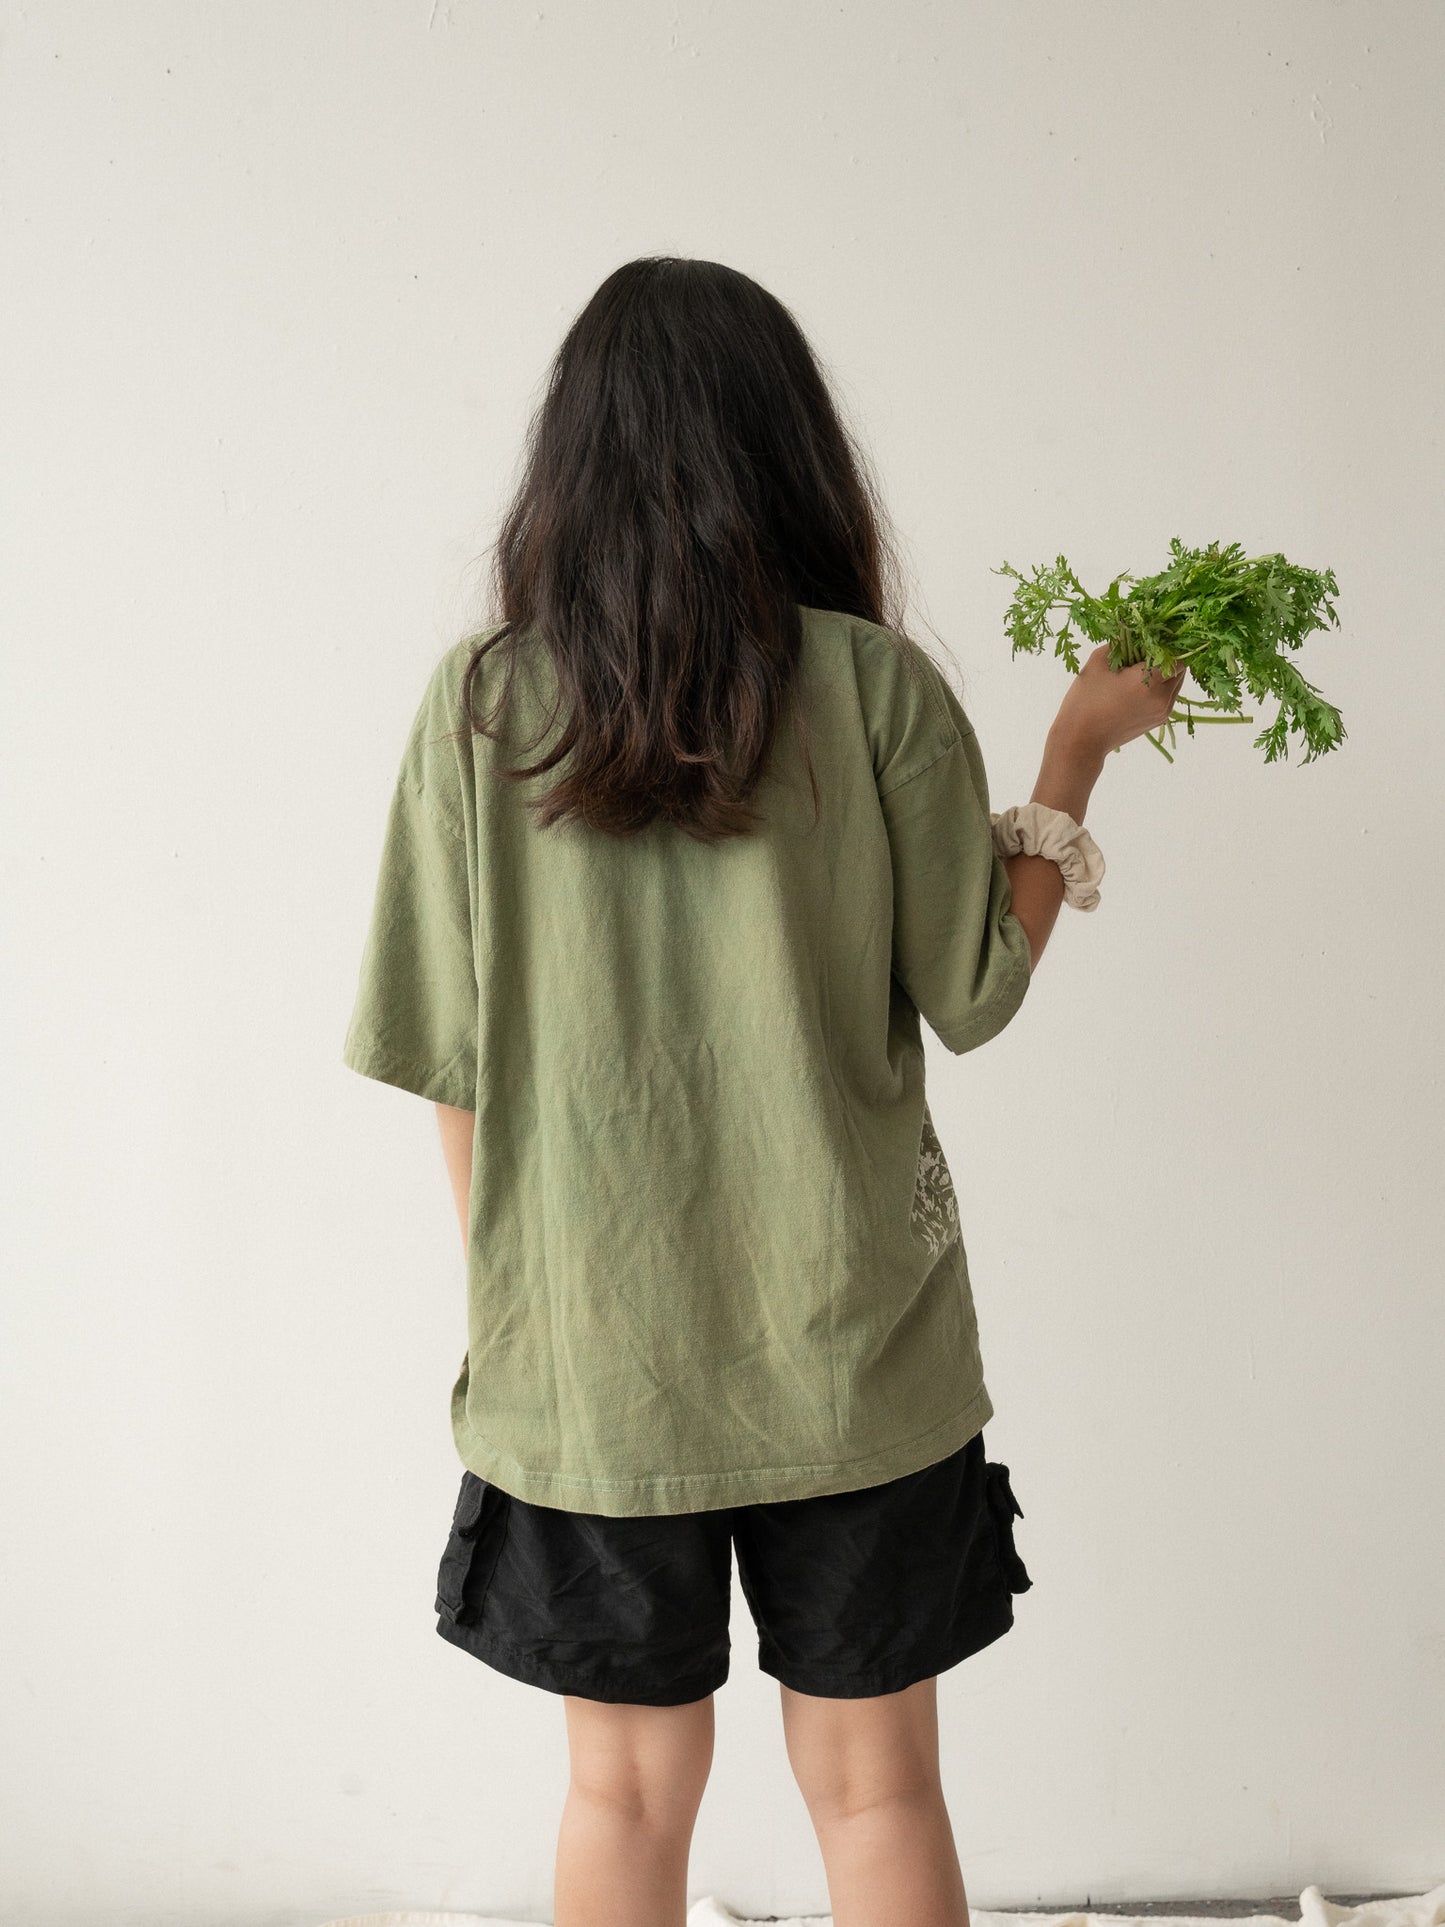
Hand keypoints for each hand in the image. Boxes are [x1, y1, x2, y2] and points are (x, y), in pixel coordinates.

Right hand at [1051, 643, 1187, 761]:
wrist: (1081, 739)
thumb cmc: (1085, 700)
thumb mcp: (1099, 662)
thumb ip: (1121, 643)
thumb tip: (1137, 631)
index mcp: (1148, 681)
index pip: (1177, 654)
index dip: (1170, 643)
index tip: (1156, 636)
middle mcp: (1162, 697)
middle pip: (1181, 668)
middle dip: (1167, 655)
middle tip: (1147, 649)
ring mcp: (1163, 710)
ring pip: (1177, 682)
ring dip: (1165, 670)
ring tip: (1141, 667)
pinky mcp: (1159, 719)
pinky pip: (1169, 695)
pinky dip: (1161, 685)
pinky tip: (1139, 683)